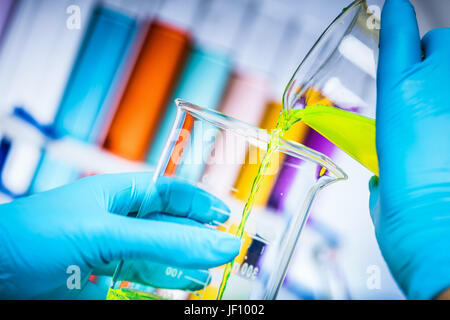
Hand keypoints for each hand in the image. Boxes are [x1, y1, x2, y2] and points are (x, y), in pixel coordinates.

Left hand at [0, 173, 239, 298]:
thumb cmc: (36, 236)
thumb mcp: (106, 234)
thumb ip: (165, 241)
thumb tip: (222, 243)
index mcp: (117, 193)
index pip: (170, 191)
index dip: (199, 201)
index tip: (227, 215)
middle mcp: (119, 219)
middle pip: (170, 225)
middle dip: (198, 236)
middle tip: (227, 249)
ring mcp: (112, 250)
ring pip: (161, 255)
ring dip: (186, 264)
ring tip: (211, 274)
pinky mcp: (104, 280)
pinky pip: (144, 279)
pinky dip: (166, 283)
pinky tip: (184, 287)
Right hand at [369, 0, 449, 298]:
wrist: (444, 242)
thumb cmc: (408, 218)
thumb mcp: (381, 181)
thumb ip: (386, 162)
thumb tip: (389, 171)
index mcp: (399, 101)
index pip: (398, 38)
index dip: (395, 18)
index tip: (394, 7)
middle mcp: (438, 91)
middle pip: (443, 44)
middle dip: (433, 56)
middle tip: (427, 82)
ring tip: (443, 111)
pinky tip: (448, 132)